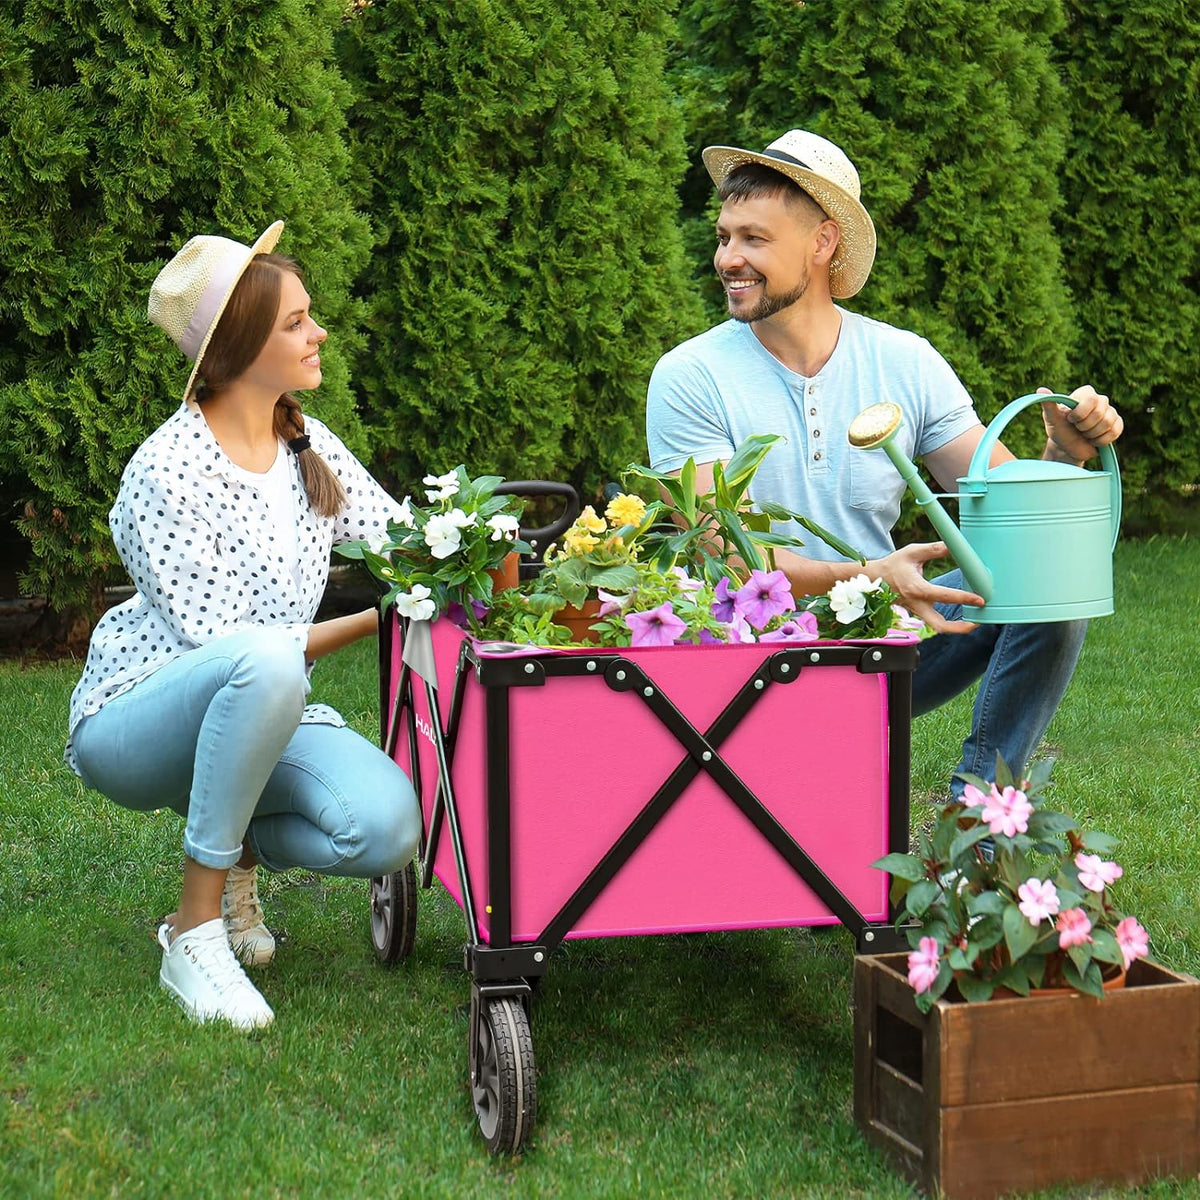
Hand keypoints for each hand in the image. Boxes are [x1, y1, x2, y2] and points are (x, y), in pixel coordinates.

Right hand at [870, 541, 984, 634]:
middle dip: (960, 627)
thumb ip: (934, 549)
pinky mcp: (917, 612)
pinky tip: (961, 616)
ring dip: (956, 628)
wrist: (874, 578)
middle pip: (940, 625)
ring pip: (937, 627)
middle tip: (978, 622)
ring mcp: (916, 610)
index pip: (945, 596)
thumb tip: (955, 546)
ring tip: (974, 622)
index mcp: (917, 588)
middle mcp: (917, 603)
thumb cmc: (893, 565)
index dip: (965, 598)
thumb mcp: (912, 552)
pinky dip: (949, 622)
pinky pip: (934, 621)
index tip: (980, 599)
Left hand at [1038, 385, 1122, 464]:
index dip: (1080, 413)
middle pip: (1099, 412)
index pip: (1091, 399)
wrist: (1068, 447)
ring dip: (1092, 434)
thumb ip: (1048, 404)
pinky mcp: (1117, 425)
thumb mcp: (1051, 418)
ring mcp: (1110, 412)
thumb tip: (1040, 390)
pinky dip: (1101, 440)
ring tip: (1084, 434)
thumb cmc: (1059, 429)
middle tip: (1077, 428)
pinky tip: (1093, 440)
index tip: (1070, 419)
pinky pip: (1115, 432)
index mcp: (1085, 394)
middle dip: (1084, 426)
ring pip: (1108, 423)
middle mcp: (1100, 400)